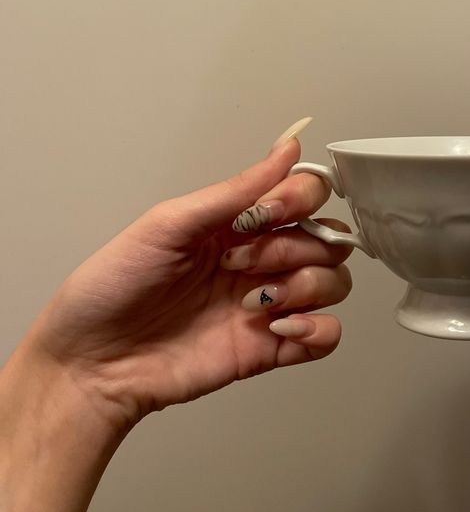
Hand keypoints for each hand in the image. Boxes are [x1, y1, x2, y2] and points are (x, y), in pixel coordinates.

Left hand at [23, 133, 352, 431]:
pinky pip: (328, 335)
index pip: (306, 195)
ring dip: (304, 287)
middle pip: (328, 238)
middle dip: (293, 248)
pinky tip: (278, 327)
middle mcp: (262, 259)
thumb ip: (235, 191)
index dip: (299, 199)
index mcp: (239, 223)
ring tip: (253, 303)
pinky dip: (318, 329)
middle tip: (242, 263)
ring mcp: (269, 302)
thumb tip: (287, 148)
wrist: (91, 363)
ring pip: (335, 281)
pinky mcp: (271, 346)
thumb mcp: (169, 224)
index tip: (262, 215)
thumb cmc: (114, 287)